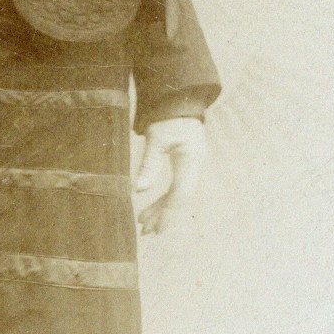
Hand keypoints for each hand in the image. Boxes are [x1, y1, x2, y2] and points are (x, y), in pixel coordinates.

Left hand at [132, 116, 205, 235]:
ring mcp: (193, 168)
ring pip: (178, 196)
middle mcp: (195, 168)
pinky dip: (164, 200)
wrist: (180, 102)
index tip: (155, 228)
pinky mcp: (187, 167)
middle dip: (163, 217)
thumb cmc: (168, 118)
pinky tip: (152, 209)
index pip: (180, 194)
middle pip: (180, 199)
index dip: (168, 213)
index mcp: (191, 161)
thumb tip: (137, 190)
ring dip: (162, 211)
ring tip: (144, 225)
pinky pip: (177, 189)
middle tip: (144, 232)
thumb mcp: (156, 139)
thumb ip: (149, 164)